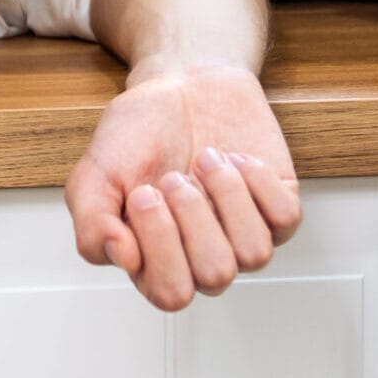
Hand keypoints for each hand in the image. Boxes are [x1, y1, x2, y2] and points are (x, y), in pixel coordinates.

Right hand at [64, 59, 301, 311]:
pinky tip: (234, 159)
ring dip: (225, 195)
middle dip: (192, 216)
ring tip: (204, 160)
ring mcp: (243, 236)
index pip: (170, 293)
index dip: (160, 242)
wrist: (181, 84)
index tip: (143, 192)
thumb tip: (123, 257)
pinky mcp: (277, 207)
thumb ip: (93, 224)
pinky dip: (258, 182)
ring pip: (254, 252)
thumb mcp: (94, 174)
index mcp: (156, 263)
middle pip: (215, 275)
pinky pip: (285, 220)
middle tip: (172, 177)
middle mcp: (202, 259)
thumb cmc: (139, 133)